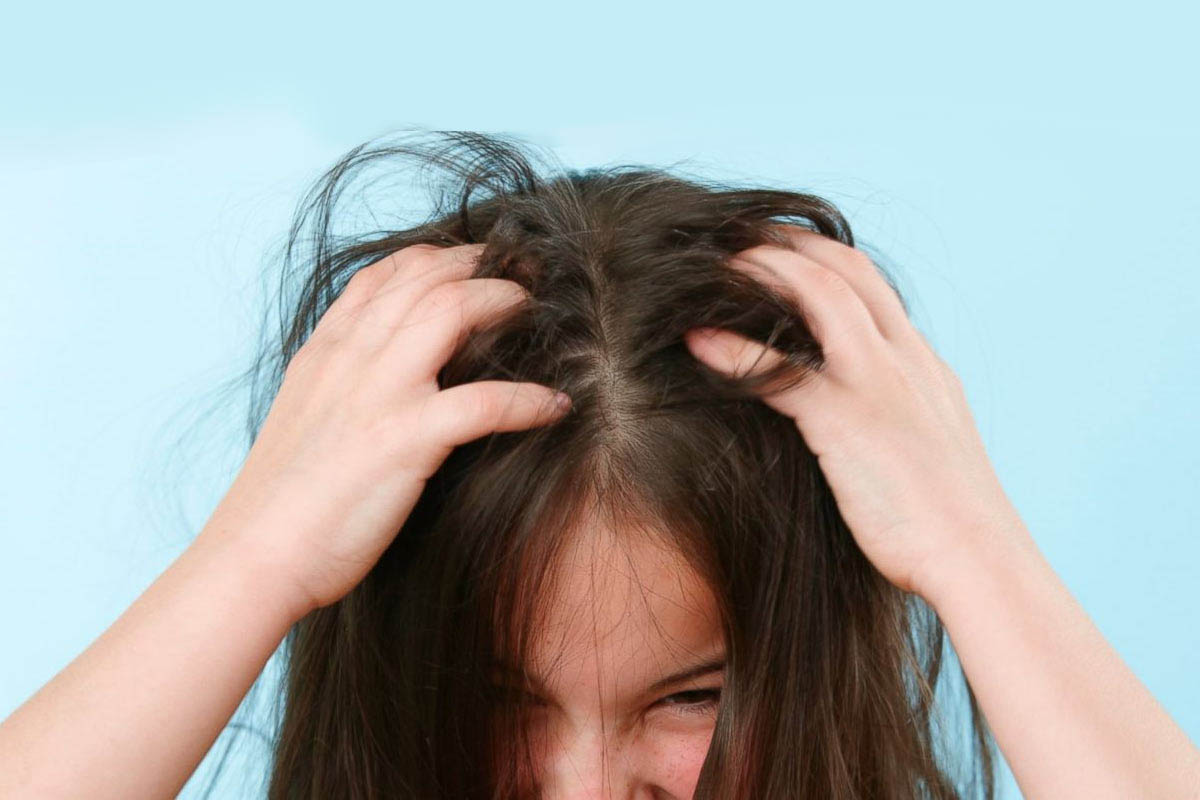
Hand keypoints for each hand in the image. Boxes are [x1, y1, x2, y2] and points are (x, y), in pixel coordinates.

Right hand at [204, 243, 570, 612]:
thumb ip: (339, 384)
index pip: (382, 277)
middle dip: (480, 266)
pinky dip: (528, 400)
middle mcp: (350, 359)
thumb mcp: (303, 418)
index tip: (473, 262)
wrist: (254, 557)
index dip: (434, 258)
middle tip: (523, 274)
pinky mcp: (404, 440)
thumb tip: (380, 380)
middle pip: (425, 279)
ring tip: (538, 311)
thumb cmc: (280, 504)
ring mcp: (377, 394)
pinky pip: (484, 402)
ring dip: (503, 303)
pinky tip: (555, 407)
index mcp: (325, 353)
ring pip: (451, 312)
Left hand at [683, 226, 1026, 597]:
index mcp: (924, 365)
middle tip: (735, 234)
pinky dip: (735, 347)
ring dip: (760, 272)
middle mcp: (905, 360)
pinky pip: (782, 369)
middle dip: (786, 242)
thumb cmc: (950, 522)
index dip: (820, 257)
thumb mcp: (928, 448)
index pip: (872, 284)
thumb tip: (854, 419)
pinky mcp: (849, 422)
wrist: (980, 560)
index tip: (778, 250)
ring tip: (709, 266)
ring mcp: (879, 384)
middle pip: (844, 268)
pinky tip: (696, 339)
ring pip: (818, 295)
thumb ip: (894, 416)